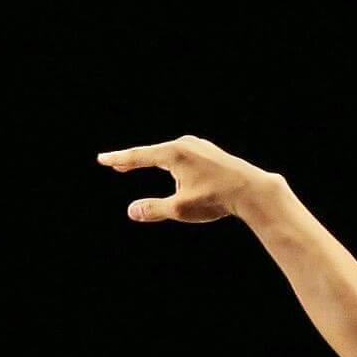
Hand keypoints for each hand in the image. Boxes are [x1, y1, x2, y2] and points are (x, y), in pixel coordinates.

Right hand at [95, 135, 277, 223]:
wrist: (253, 190)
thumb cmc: (217, 198)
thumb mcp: (181, 208)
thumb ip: (155, 209)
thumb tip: (132, 211)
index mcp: (173, 153)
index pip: (139, 156)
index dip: (119, 159)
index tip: (103, 159)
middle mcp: (185, 144)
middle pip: (152, 153)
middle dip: (134, 160)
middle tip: (116, 164)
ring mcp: (200, 146)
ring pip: (169, 156)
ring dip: (153, 162)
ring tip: (137, 165)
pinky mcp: (211, 152)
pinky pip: (184, 157)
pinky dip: (171, 163)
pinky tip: (173, 169)